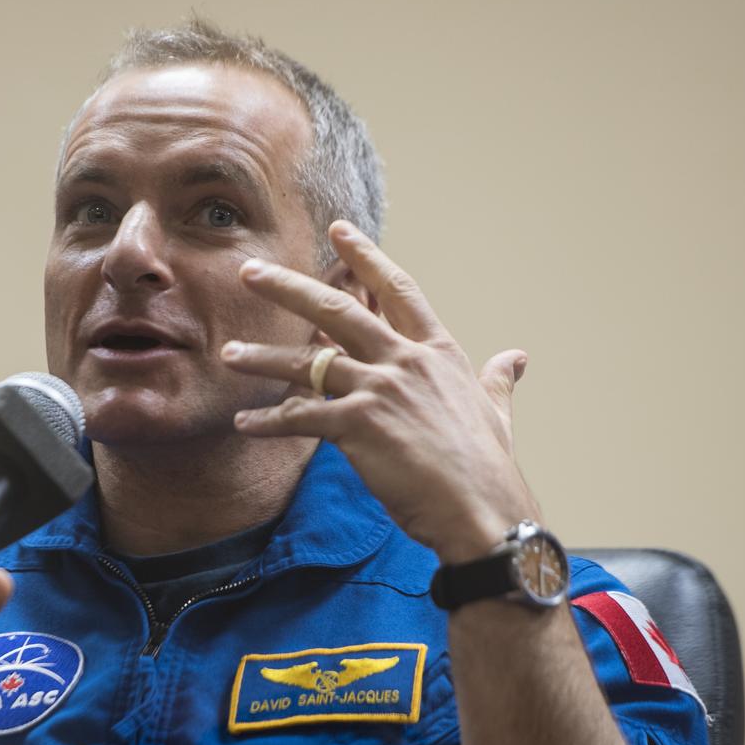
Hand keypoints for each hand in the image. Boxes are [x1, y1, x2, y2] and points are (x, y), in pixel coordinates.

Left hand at [221, 220, 539, 563]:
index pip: (399, 290)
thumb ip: (497, 380)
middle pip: (338, 310)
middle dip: (288, 288)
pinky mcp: (358, 426)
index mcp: (438, 353)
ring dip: (262, 358)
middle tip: (249, 271)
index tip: (340, 231)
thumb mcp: (496, 413)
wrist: (484, 513)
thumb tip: (516, 357)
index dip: (367, 257)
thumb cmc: (489, 468)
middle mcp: (406, 361)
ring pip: (308, 362)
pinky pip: (301, 417)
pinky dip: (268, 421)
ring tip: (228, 353)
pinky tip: (243, 423)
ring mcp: (380, 391)